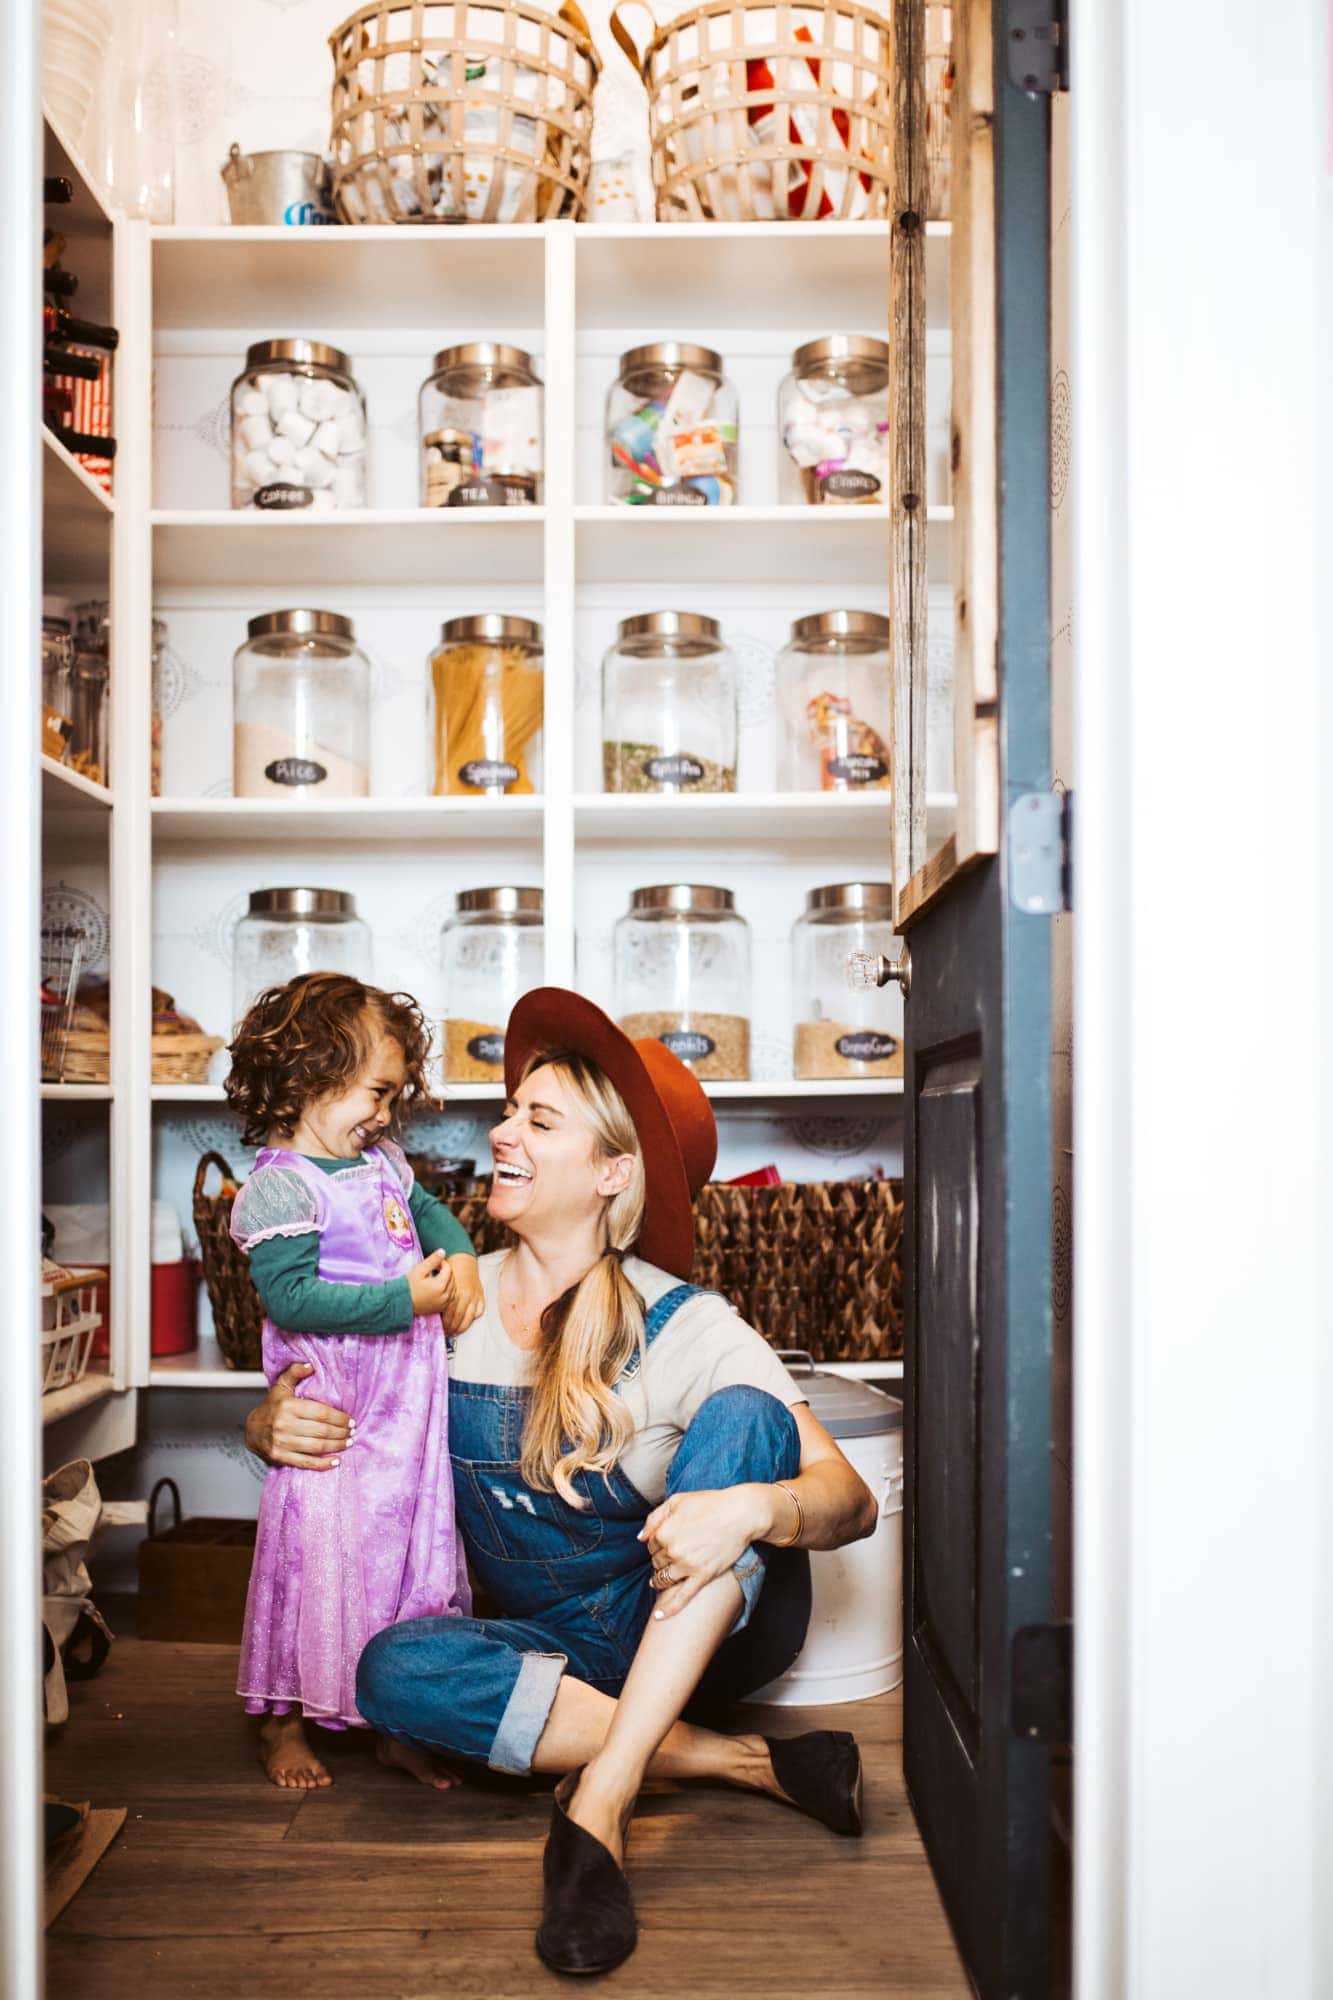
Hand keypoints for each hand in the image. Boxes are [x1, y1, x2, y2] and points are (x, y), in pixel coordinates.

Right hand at [244, 1363, 350, 1470]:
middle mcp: (285, 1424)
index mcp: (288, 1406)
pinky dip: (323, 1464)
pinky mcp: (280, 1457)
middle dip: (341, 1432)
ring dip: (336, 1446)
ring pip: (317, 1446)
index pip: (321, 1413)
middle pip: (322, 1430)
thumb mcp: (281, 1386)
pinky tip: (336, 1461)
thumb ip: (295, 1372)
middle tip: (352, 1432)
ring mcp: (282, 1443)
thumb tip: (310, 1366)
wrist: (251, 1430)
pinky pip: (306, 1462)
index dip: (339, 1418)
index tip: (350, 1420)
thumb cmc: (271, 1407)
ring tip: (348, 1443)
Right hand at [408, 1250, 455, 1315]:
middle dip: (446, 1272)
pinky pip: (451, 1297)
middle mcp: (445, 1296)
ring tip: (437, 1278)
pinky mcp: (441, 1308)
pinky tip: (438, 1289)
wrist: (401, 1302)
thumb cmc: (409, 1285)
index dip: (442, 1263)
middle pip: (452, 1278)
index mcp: (440, 1285)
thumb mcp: (419, 1270)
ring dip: (448, 1281)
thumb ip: (432, 1260)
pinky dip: (448, 1291)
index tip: (434, 1263)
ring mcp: (444, 1303)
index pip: (448, 1269)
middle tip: (435, 1270)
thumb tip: (443, 1251)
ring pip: (453, 1288)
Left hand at [437, 1254, 484, 1336]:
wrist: (463, 1260)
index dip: (445, 1323)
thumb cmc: (450, 1271)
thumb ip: (440, 1297)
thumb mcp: (441, 1282)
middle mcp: (467, 1296)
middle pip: (459, 1317)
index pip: (450, 1313)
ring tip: (455, 1332)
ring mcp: (475, 1296)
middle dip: (452, 1328)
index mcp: (456, 1292)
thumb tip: (435, 1312)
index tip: (441, 1328)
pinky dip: (473, 1319)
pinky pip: (479, 1312)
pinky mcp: (481, 1296)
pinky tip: (466, 1323)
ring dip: (462, 1327)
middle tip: (447, 1333)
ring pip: (469, 1317)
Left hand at [637, 1485, 767, 1618]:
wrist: (740, 1514)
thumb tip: (640, 1538)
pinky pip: (682, 1597)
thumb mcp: (677, 1501)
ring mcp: (687, 1565)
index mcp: (664, 1531)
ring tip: (659, 1581)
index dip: (657, 1544)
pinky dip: (669, 1609)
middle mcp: (673, 1550)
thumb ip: (655, 1518)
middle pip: (657, 1562)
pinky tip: (658, 1617)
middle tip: (670, 1556)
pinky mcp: (703, 1576)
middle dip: (660, 1560)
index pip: (651, 1545)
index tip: (666, 1542)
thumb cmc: (710, 1504)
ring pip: (664, 1579)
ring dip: (660, 1580)